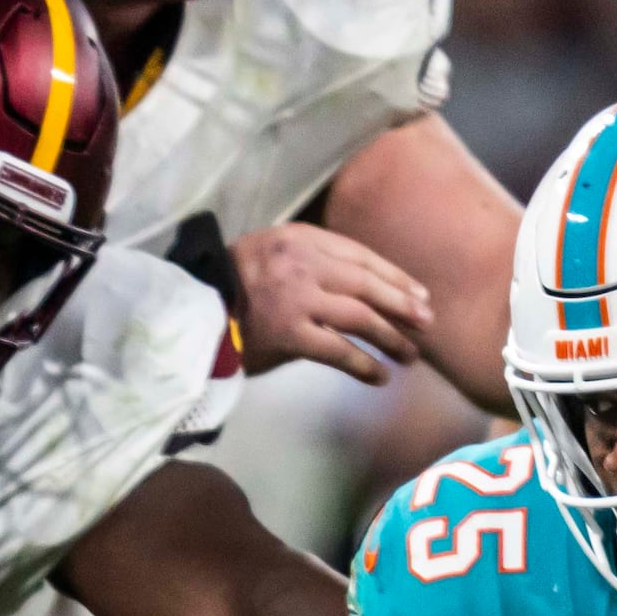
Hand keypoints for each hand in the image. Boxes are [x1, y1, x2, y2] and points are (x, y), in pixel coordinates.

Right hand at [231, 219, 430, 383]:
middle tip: (426, 323)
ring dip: (391, 337)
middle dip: (402, 305)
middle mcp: (302, 264)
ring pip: (360, 317)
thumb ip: (308, 264)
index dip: (395, 277)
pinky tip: (379, 376)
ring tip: (410, 355)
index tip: (419, 293)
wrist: (189, 312)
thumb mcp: (270, 258)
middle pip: (367, 284)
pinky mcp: (289, 334)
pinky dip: (364, 365)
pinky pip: (338, 351)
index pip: (360, 255)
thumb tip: (361, 289)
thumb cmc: (230, 289)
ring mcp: (296, 299)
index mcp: (299, 239)